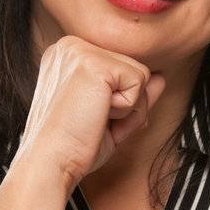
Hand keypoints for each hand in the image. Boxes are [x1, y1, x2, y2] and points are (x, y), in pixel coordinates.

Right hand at [16, 36, 166, 192]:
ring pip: (140, 74)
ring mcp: (80, 51)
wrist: (49, 162)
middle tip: (92, 122)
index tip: (88, 118)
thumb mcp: (106, 115)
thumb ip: (131, 93)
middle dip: (126, 104)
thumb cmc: (70, 145)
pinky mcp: (94, 63)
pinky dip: (126, 109)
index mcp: (66, 56)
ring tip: (92, 117)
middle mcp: (70, 47)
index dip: (117, 102)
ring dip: (126, 107)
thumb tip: (160, 78)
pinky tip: (96, 115)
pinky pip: (139, 82)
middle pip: (132, 68)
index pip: (119, 69)